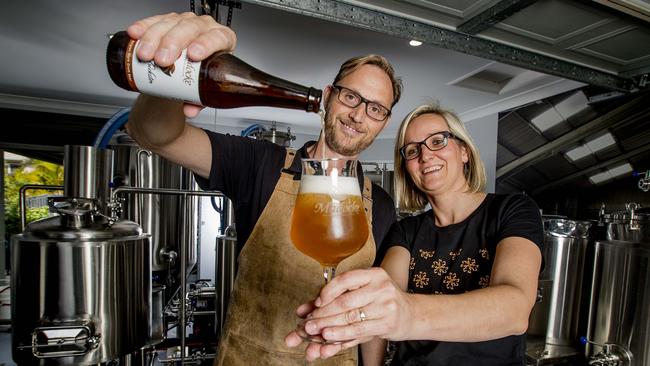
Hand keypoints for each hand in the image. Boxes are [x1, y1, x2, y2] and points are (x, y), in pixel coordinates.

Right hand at [126, 12, 236, 116]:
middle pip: (189, 28)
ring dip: (154, 38)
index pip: (217, 38)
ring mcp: (186, 21)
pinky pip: (155, 21)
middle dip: (173, 43)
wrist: (194, 64)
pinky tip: (135, 34)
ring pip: (170, 23)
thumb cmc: (206, 71)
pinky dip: (143, 27)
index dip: (205, 44)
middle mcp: (205, 26)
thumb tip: (189, 110)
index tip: (193, 55)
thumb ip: (199, 99)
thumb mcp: (206, 85)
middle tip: (162, 60)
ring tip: (145, 55)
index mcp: (222, 39)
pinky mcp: (169, 20)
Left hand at [285, 268, 410, 358]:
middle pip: (346, 301)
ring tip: (314, 331)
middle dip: (324, 314)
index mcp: (373, 274)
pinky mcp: (387, 323)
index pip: (346, 280)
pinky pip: (359, 331)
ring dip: (329, 326)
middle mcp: (381, 287)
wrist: (410, 314)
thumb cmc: (380, 300)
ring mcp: (386, 305)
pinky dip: (342, 335)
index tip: (316, 303)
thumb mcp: (362, 292)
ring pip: (351, 317)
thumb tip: (303, 309)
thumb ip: (334, 297)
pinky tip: (330, 337)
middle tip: (308, 323)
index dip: (328, 291)